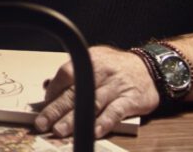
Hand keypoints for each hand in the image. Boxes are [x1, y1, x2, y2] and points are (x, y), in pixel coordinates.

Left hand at [34, 45, 159, 138]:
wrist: (150, 67)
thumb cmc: (116, 67)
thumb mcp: (95, 61)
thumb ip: (74, 74)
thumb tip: (47, 87)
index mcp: (90, 60)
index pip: (66, 74)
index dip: (53, 91)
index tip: (43, 106)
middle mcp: (102, 72)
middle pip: (75, 92)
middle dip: (56, 109)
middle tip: (42, 123)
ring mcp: (117, 86)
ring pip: (92, 104)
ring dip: (75, 119)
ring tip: (60, 131)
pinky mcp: (131, 99)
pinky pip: (115, 112)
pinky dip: (104, 122)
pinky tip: (93, 132)